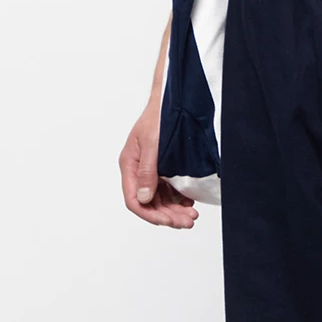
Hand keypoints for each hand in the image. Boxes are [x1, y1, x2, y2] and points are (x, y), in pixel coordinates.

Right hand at [119, 99, 197, 228]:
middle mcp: (139, 170)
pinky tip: (190, 202)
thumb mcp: (152, 143)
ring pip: (161, 199)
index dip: (150, 214)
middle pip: (149, 202)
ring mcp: (152, 170)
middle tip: (187, 221)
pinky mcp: (164, 168)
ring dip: (175, 210)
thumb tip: (143, 197)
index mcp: (129, 164)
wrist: (173, 99)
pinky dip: (179, 199)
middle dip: (167, 215)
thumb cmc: (159, 116)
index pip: (133, 199)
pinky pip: (170, 190)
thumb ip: (147, 170)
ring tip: (192, 216)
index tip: (167, 221)